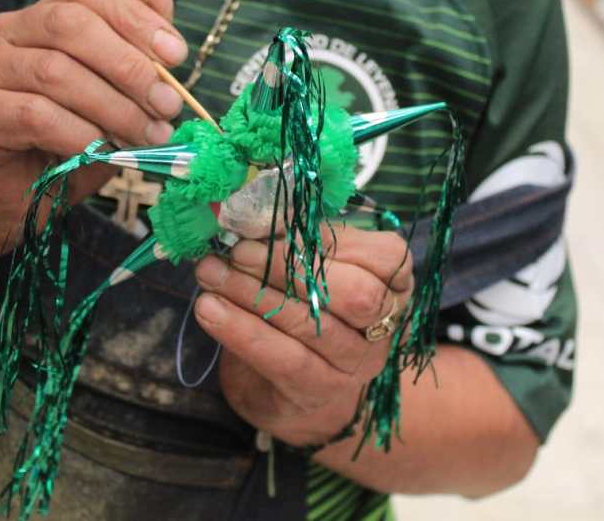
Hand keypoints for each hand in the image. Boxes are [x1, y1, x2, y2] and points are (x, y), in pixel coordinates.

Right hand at [0, 0, 187, 249]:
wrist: (14, 199)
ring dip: (114, 107)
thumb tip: (163, 3)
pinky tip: (104, 151)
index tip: (176, 56)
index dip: (135, 18)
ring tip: (149, 136)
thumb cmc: (69, 143)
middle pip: (71, 25)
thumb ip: (134, 52)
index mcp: (43, 16)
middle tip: (167, 104)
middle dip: (129, 65)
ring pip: (56, 72)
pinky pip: (35, 115)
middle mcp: (6, 31)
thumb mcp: (114, 97)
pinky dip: (80, 134)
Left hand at [193, 226, 413, 446]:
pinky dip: (241, 330)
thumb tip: (259, 212)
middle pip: (356, 295)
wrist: (291, 392)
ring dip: (252, 293)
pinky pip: (282, 357)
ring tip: (210, 272)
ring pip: (310, 323)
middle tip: (237, 250)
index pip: (384, 258)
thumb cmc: (304, 312)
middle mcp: (384, 326)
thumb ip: (300, 243)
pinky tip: (209, 309)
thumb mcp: (311, 272)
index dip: (330, 240)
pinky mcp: (319, 390)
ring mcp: (356, 364)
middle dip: (290, 266)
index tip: (275, 225)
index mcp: (394, 284)